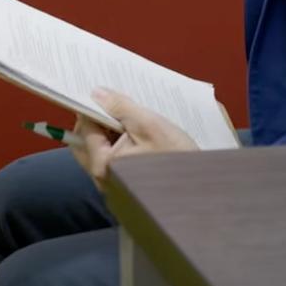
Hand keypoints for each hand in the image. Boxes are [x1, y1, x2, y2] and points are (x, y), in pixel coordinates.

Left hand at [68, 88, 198, 187]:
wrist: (201, 191)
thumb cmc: (176, 160)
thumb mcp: (149, 125)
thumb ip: (120, 107)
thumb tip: (97, 94)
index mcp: (103, 164)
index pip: (84, 128)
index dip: (93, 108)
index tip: (104, 95)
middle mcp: (103, 179)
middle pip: (87, 142)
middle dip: (99, 121)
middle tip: (118, 108)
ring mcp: (114, 184)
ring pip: (100, 150)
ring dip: (111, 133)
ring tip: (133, 122)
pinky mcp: (125, 186)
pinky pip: (113, 160)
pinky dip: (120, 145)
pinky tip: (139, 137)